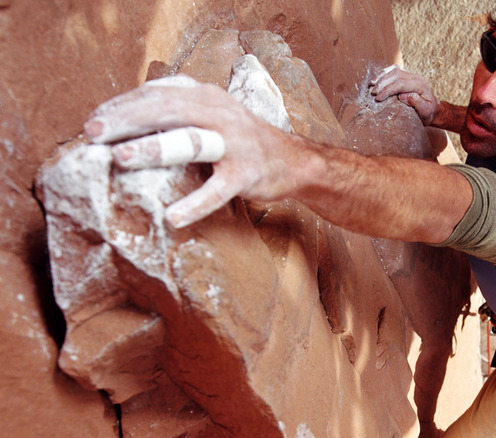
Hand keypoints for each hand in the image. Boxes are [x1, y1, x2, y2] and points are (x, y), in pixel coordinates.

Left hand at [84, 74, 297, 228]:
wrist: (293, 161)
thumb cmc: (242, 140)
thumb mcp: (211, 114)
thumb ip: (177, 111)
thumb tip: (123, 122)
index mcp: (206, 96)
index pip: (158, 93)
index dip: (123, 104)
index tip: (93, 120)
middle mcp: (220, 113)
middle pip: (167, 110)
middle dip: (126, 119)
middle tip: (92, 133)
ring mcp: (234, 143)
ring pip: (190, 142)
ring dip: (154, 148)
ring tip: (121, 158)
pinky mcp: (246, 174)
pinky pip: (217, 190)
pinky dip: (195, 204)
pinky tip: (173, 217)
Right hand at [370, 65, 439, 125]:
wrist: (434, 109)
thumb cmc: (429, 112)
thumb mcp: (426, 111)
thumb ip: (417, 103)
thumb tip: (402, 96)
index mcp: (419, 84)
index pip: (400, 84)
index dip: (387, 90)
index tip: (378, 98)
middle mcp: (415, 77)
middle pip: (395, 75)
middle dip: (382, 83)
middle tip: (373, 93)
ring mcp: (410, 75)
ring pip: (393, 71)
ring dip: (381, 77)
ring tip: (372, 85)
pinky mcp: (406, 76)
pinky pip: (394, 70)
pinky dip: (384, 73)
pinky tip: (377, 79)